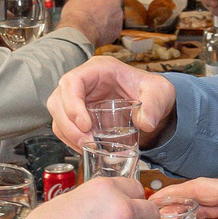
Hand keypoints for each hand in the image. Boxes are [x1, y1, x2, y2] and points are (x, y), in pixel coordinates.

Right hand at [44, 57, 176, 149]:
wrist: (152, 103)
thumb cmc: (152, 91)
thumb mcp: (160, 92)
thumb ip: (154, 105)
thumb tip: (144, 123)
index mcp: (99, 69)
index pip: (72, 81)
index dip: (72, 104)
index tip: (86, 126)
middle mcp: (84, 82)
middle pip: (57, 100)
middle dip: (68, 125)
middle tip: (86, 143)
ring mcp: (79, 98)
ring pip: (58, 115)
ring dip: (68, 135)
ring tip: (88, 148)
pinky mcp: (79, 114)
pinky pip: (65, 127)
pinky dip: (71, 140)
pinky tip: (87, 149)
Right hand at [62, 0, 127, 46]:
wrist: (79, 31)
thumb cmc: (75, 14)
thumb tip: (86, 1)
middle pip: (117, 0)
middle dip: (110, 5)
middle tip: (98, 10)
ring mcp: (118, 14)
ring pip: (116, 15)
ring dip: (109, 18)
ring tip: (95, 23)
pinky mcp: (118, 28)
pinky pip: (114, 27)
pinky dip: (108, 29)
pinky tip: (97, 31)